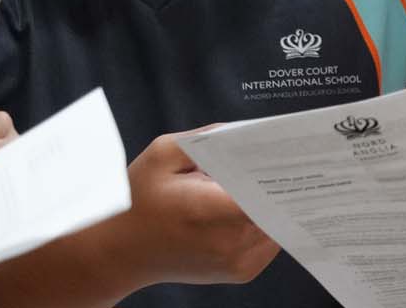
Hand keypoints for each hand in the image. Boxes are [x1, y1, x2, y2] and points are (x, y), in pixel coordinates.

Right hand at [94, 130, 280, 290]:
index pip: (267, 191)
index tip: (288, 149)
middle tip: (280, 156)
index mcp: (209, 210)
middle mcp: (229, 242)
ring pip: (278, 221)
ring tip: (259, 178)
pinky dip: (265, 219)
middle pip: (278, 204)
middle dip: (277, 180)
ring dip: (272, 201)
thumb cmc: (137, 201)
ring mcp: (238, 262)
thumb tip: (247, 133)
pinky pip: (270, 238)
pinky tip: (248, 203)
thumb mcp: (163, 153)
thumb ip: (208, 139)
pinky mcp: (242, 271)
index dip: (279, 169)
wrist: (117, 254)